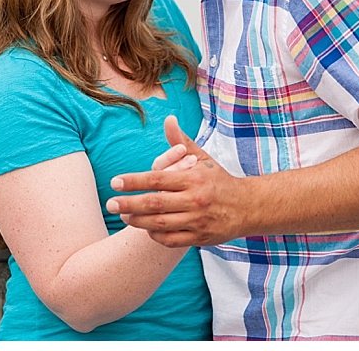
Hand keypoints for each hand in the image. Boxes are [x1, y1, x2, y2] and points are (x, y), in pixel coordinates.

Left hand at [106, 116, 248, 246]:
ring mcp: (197, 221)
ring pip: (160, 224)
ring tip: (123, 215)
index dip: (134, 181)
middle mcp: (195, 200)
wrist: (248, 206)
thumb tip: (169, 119)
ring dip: (137, 221)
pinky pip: (170, 240)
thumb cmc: (219, 180)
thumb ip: (181, 141)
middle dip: (128, 204)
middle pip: (154, 204)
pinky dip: (154, 235)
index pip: (157, 179)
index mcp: (193, 178)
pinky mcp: (200, 238)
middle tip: (110, 204)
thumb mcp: (202, 158)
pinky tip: (145, 228)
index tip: (115, 182)